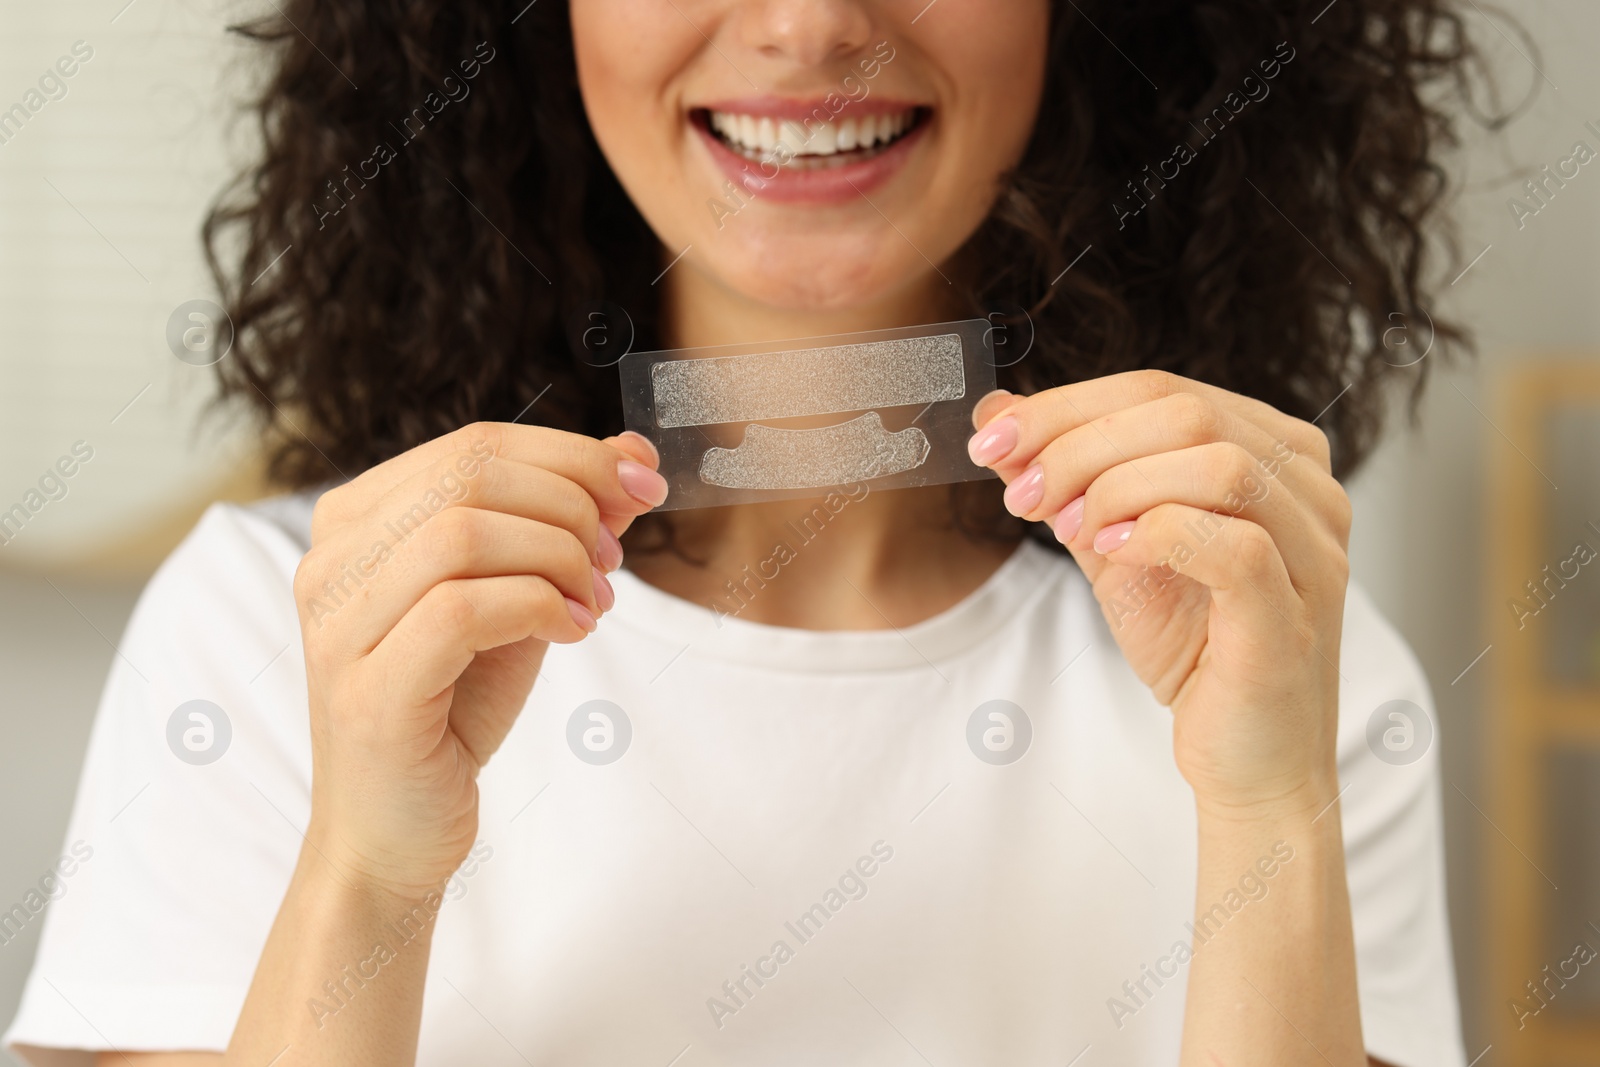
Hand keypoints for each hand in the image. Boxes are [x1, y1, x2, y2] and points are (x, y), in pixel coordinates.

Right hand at [291, 423, 666, 894]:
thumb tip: (632, 453)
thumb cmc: (451, 709)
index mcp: (356, 522)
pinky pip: (464, 610)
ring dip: (559, 558)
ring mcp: (339, 627)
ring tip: (594, 602)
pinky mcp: (368, 692)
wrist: (394, 834)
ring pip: (464, 534)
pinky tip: (573, 634)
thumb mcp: (517, 595)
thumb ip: (561, 524)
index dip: (573, 455)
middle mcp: (329, 561)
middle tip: (614, 558)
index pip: (473, 445)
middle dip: (572, 503)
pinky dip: (540, 608)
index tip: (643, 485)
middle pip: (469, 474)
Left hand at [968, 371, 1351, 814]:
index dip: (1065, 406)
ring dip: (1116, 487)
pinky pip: (1234, 544)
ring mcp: (1314, 549)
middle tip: (1021, 493)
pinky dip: (1158, 534)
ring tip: (1069, 530)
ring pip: (1216, 463)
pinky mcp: (1295, 612)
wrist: (1246, 759)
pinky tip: (1112, 553)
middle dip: (1079, 443)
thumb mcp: (1114, 546)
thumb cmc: (1196, 651)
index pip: (1164, 389)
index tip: (991, 441)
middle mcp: (1308, 488)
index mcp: (1272, 453)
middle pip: (1186, 411)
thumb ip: (1068, 478)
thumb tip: (996, 410)